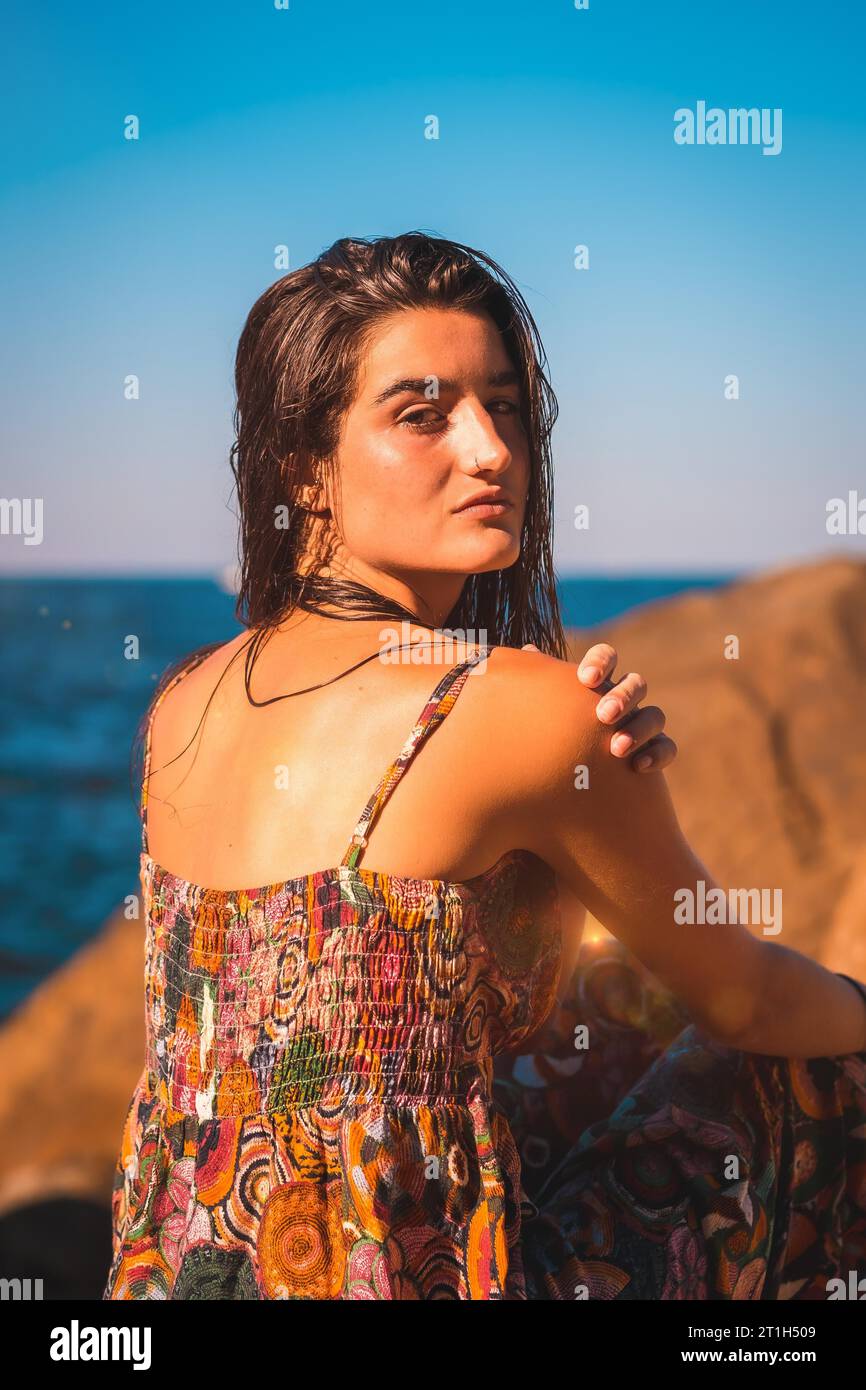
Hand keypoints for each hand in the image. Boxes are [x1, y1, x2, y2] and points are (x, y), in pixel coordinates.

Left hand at [521, 641, 675, 772]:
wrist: (567, 783)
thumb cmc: (549, 739)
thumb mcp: (539, 712)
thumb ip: (537, 684)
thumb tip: (528, 653)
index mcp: (596, 683)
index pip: (605, 657)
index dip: (600, 662)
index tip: (585, 679)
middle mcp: (622, 699)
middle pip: (636, 684)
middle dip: (622, 697)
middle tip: (604, 715)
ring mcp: (641, 724)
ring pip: (655, 715)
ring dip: (638, 728)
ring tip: (616, 749)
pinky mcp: (653, 751)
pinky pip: (667, 747)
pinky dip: (657, 754)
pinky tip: (637, 766)